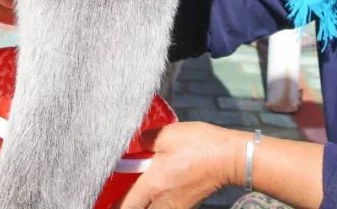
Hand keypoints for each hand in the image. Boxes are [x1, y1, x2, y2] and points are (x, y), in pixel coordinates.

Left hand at [117, 122, 243, 208]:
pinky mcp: (188, 204)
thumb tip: (138, 143)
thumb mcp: (168, 134)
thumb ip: (146, 140)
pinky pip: (165, 208)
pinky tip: (159, 189)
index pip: (125, 205)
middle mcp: (162, 201)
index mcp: (153, 185)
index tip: (105, 197)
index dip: (113, 204)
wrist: (230, 158)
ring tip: (140, 192)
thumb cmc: (199, 145)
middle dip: (129, 205)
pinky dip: (158, 202)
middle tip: (122, 195)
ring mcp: (177, 206)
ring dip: (144, 204)